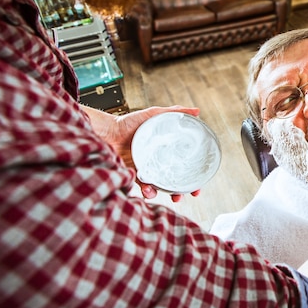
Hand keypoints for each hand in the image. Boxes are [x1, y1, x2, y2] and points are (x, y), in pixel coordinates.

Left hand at [82, 105, 201, 201]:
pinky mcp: (134, 175)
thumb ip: (175, 112)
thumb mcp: (155, 114)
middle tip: (187, 194)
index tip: (199, 185)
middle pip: (173, 180)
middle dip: (182, 191)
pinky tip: (150, 190)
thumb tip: (197, 111)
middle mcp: (157, 162)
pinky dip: (148, 192)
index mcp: (165, 151)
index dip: (192, 176)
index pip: (182, 165)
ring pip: (160, 187)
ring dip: (167, 194)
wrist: (108, 131)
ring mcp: (146, 170)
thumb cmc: (129, 122)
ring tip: (172, 196)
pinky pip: (144, 187)